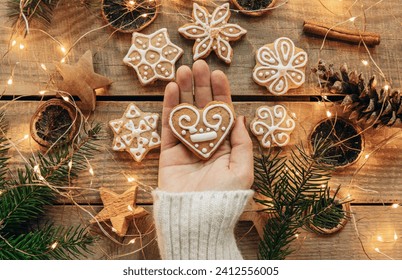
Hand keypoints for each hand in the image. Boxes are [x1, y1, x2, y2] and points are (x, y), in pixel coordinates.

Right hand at [158, 60, 253, 191]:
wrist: (196, 219)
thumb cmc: (223, 197)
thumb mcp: (243, 170)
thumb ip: (243, 143)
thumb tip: (242, 117)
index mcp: (224, 146)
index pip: (222, 114)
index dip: (221, 93)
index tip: (219, 74)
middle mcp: (205, 142)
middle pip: (203, 109)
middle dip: (201, 86)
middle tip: (199, 64)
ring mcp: (186, 146)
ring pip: (185, 113)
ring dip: (184, 91)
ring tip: (183, 70)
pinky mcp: (168, 152)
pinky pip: (169, 125)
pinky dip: (169, 106)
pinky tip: (171, 88)